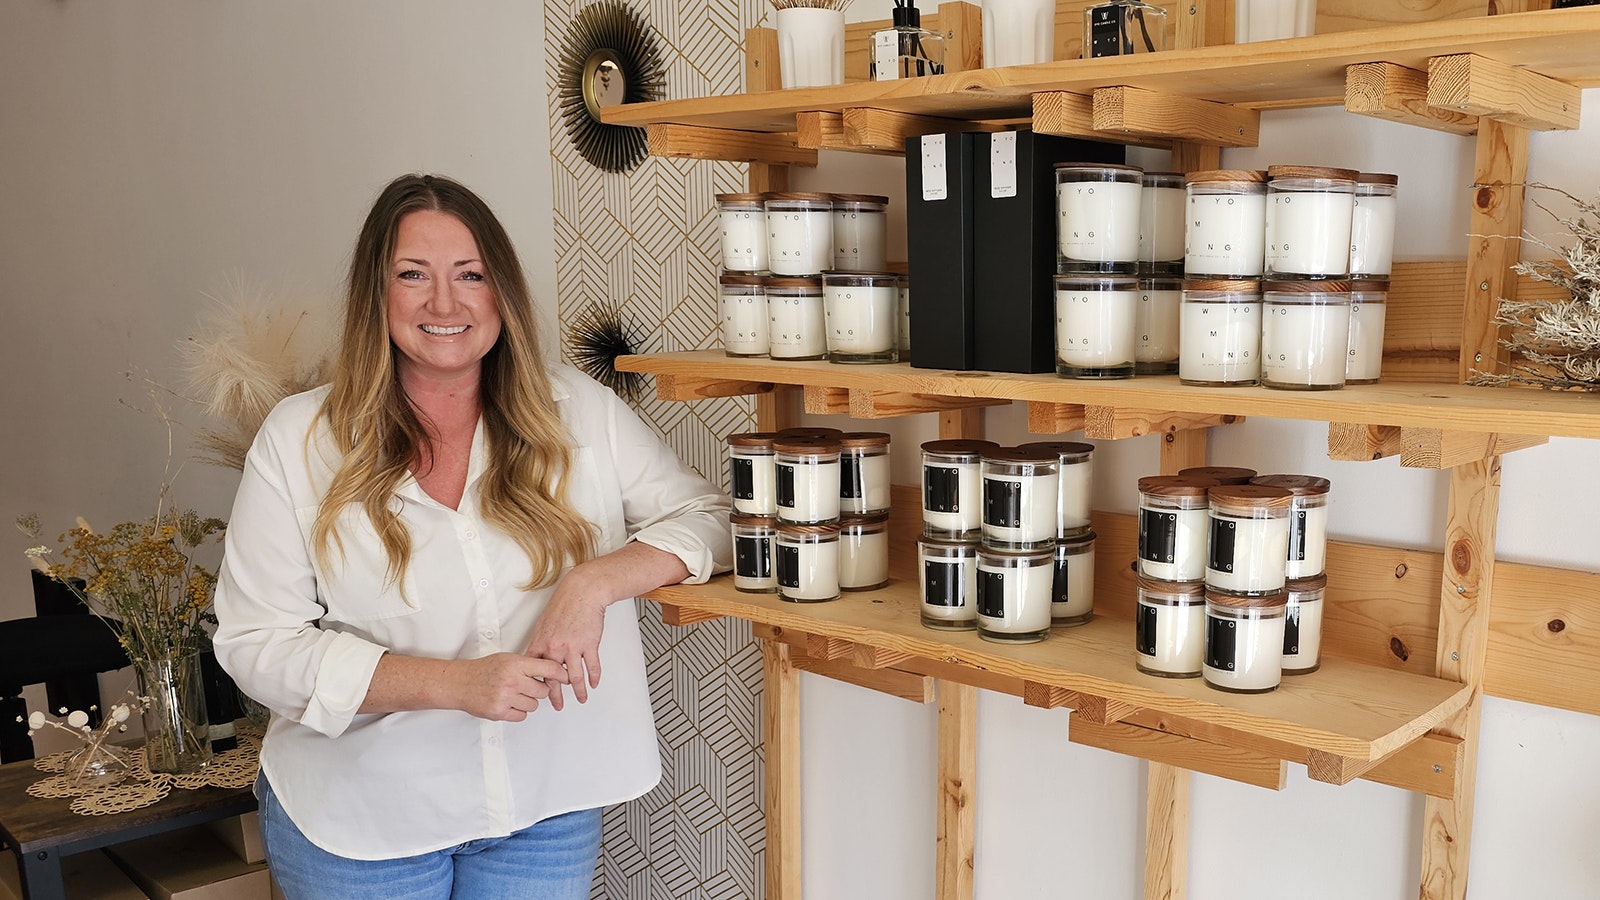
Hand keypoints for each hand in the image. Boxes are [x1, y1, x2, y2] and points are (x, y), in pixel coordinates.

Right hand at [445, 653, 570, 721]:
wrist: (460, 683)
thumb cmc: (484, 670)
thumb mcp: (508, 659)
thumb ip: (528, 665)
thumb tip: (553, 671)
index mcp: (515, 664)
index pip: (548, 669)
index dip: (561, 674)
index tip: (567, 677)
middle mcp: (512, 681)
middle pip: (543, 691)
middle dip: (538, 690)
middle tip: (528, 687)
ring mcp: (506, 697)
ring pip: (534, 705)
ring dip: (528, 701)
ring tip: (515, 694)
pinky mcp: (500, 712)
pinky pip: (522, 716)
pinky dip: (518, 711)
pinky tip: (509, 703)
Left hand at [524, 567, 609, 710]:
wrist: (583, 592)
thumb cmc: (564, 604)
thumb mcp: (544, 623)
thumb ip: (540, 642)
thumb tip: (536, 656)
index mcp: (542, 642)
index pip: (535, 670)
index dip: (536, 684)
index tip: (537, 693)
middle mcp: (556, 648)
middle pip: (553, 679)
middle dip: (555, 695)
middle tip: (557, 705)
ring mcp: (573, 647)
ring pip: (575, 677)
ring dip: (578, 691)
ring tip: (581, 699)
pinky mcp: (589, 645)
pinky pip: (592, 666)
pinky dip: (594, 677)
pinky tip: (594, 684)